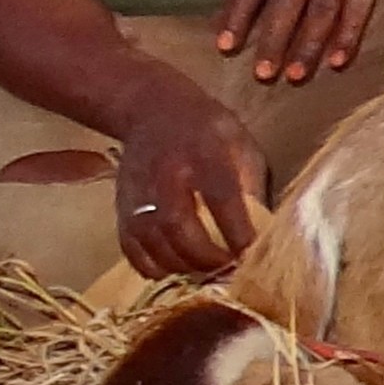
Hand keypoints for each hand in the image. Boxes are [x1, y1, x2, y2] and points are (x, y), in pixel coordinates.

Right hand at [114, 82, 268, 280]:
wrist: (152, 110)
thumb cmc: (208, 130)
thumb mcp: (242, 143)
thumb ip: (251, 184)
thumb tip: (262, 229)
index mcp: (205, 154)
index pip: (222, 198)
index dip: (237, 231)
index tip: (252, 256)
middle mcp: (168, 175)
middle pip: (181, 225)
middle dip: (207, 257)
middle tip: (227, 271)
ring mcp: (140, 192)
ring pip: (154, 240)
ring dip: (182, 266)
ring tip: (205, 274)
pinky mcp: (122, 207)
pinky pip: (131, 246)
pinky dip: (150, 266)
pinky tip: (172, 270)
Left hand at [214, 0, 383, 83]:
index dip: (237, 16)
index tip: (225, 47)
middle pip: (284, 4)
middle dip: (271, 41)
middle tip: (261, 75)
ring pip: (319, 12)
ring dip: (307, 47)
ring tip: (295, 75)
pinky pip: (357, 7)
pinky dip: (347, 35)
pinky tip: (339, 60)